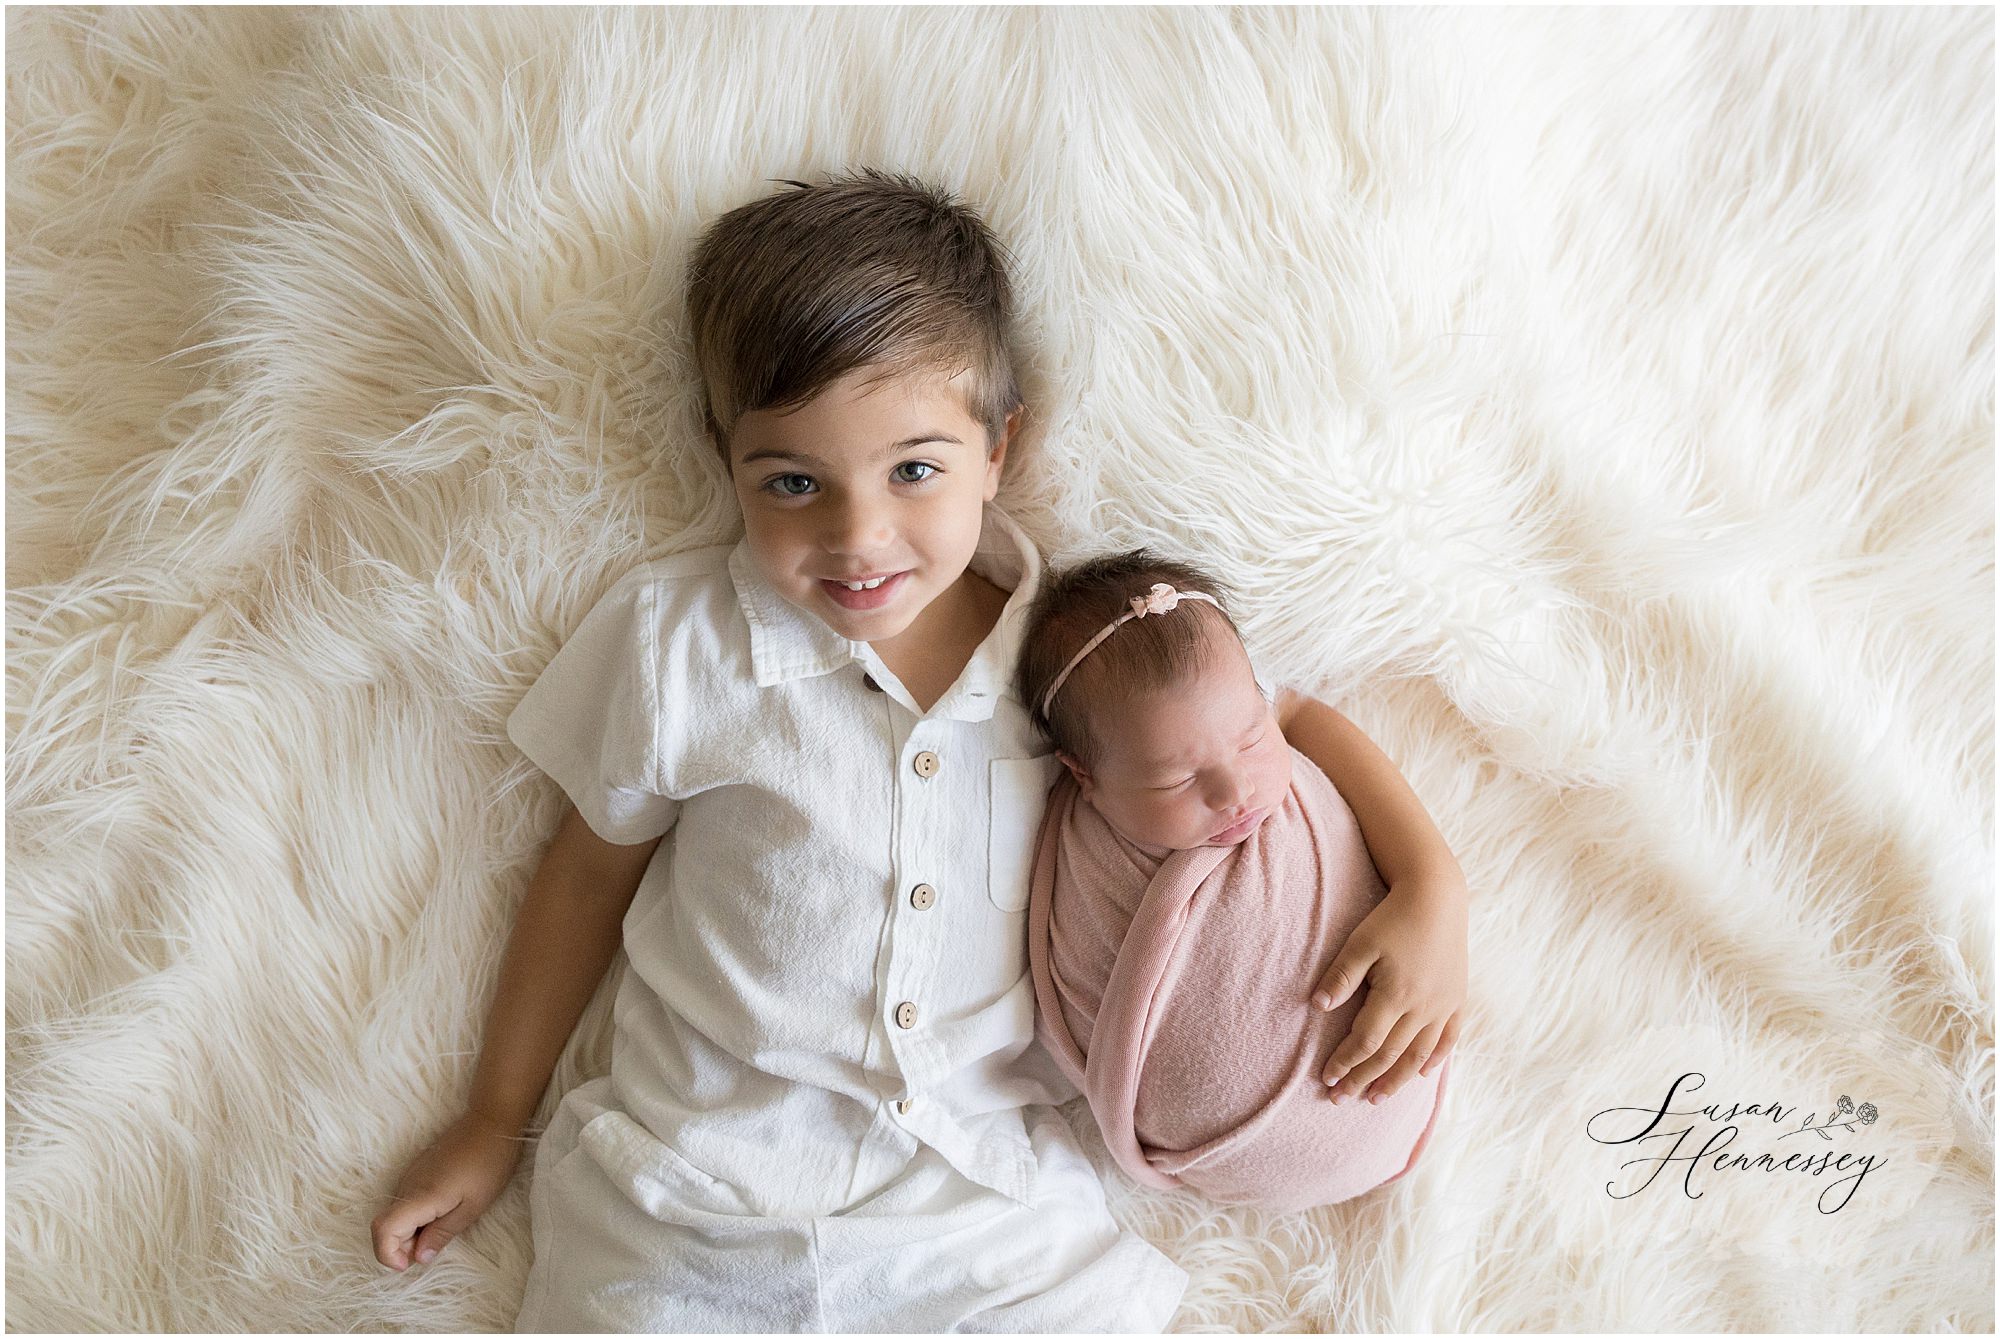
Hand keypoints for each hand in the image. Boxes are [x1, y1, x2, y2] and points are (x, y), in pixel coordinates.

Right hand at [371, 1109, 529, 1271]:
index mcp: (420, 1196)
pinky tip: (443, 1211)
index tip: (410, 1264)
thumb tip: (419, 1258)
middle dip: (402, 1247)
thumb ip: (442, 1234)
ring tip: (444, 1226)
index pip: (381, 1230)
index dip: (387, 1254)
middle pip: (386, 1226)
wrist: (491, 1120)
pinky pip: (405, 1201)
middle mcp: (407, 1185)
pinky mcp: (417, 1169)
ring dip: (411, 1231)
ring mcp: (410, 1175)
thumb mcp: (473, 1206)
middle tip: (435, 1247)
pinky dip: (416, 1216)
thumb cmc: (489, 1164)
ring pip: (395, 1214)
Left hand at [1311, 873, 1466, 1103]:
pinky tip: (1421, 1074)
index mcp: (1396, 994)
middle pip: (1391, 1054)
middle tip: (1342, 1098)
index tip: (1326, 1077)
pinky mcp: (1458, 998)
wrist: (1438, 897)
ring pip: (1419, 1054)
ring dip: (1396, 1079)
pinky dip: (1434, 1059)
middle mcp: (1423, 1007)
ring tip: (1376, 1097)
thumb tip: (1317, 1007)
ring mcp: (1444, 1005)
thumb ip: (1340, 976)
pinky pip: (1448, 1038)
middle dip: (1364, 1078)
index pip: (1367, 1041)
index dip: (1345, 1061)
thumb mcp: (1360, 943)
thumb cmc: (1393, 918)